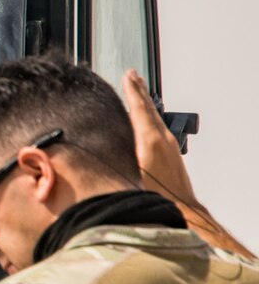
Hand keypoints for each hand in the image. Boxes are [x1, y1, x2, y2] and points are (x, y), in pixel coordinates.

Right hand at [121, 68, 197, 207]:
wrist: (182, 208)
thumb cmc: (155, 195)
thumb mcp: (130, 172)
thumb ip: (118, 154)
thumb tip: (101, 141)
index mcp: (150, 140)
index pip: (139, 108)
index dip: (131, 91)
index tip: (127, 76)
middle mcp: (163, 138)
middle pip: (149, 108)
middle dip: (139, 90)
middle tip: (133, 75)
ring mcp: (169, 145)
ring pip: (154, 116)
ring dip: (144, 102)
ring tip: (138, 91)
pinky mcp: (171, 152)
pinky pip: (158, 126)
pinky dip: (149, 116)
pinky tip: (145, 119)